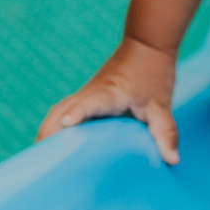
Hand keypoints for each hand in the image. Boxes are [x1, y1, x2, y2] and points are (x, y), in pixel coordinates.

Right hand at [36, 36, 179, 164]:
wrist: (146, 44)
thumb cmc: (153, 74)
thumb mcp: (162, 104)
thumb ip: (165, 131)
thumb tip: (172, 160)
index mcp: (109, 93)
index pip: (91, 103)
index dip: (79, 113)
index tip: (67, 123)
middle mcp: (90, 94)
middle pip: (60, 113)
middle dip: (48, 136)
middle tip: (38, 165)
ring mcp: (85, 96)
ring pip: (57, 114)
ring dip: (47, 134)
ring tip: (38, 164)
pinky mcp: (85, 99)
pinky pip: (63, 114)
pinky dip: (54, 130)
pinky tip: (51, 151)